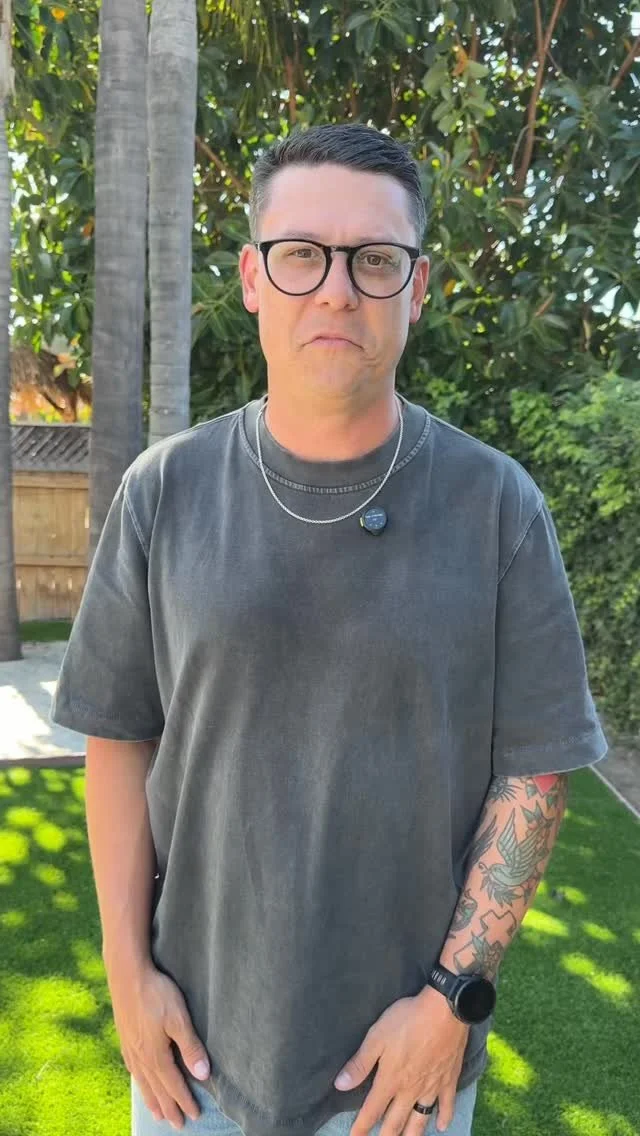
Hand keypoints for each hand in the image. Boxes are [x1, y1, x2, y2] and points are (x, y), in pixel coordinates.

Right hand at [106, 959, 210, 1130]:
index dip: (185, 1101)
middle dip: (169, 1107)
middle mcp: (141, 1057)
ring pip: (143, 1082)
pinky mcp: (125, 1037)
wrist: (126, 975)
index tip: (195, 1115)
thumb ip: (191, 1047)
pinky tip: (140, 1081)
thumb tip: (203, 1075)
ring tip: (157, 1114)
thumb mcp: (179, 1018)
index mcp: (156, 1055)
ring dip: (152, 1100)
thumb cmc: (156, 994)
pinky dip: (139, 1082)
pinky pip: (133, 1069)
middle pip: (157, 1089)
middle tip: (178, 1124)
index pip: (174, 1085)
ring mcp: (130, 1048)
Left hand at [334, 988, 468, 1134]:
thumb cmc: (407, 1019)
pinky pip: (447, 1104)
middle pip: (395, 1122)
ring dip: (411, 1135)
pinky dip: (444, 1117)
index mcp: (391, 1080)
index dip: (361, 1127)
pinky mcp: (449, 1079)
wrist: (444, 1010)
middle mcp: (410, 1090)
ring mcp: (432, 1086)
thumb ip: (360, 1063)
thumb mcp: (377, 1036)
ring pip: (420, 1119)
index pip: (372, 1111)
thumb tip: (340, 1085)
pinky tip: (441, 1126)